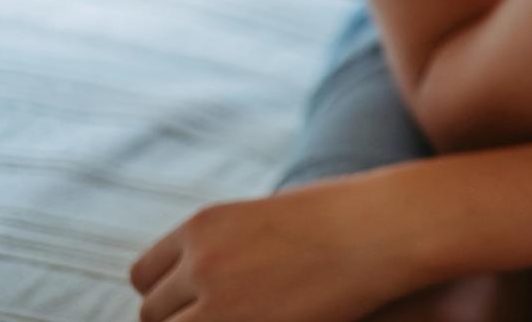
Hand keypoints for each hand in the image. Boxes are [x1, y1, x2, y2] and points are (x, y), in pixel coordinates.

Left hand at [131, 179, 415, 321]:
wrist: (386, 228)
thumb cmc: (344, 220)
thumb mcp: (269, 220)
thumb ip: (226, 249)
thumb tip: (202, 289)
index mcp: (203, 226)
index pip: (145, 276)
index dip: (169, 294)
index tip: (197, 302)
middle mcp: (200, 262)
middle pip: (153, 313)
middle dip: (183, 318)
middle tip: (231, 313)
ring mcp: (219, 301)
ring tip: (252, 314)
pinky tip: (269, 319)